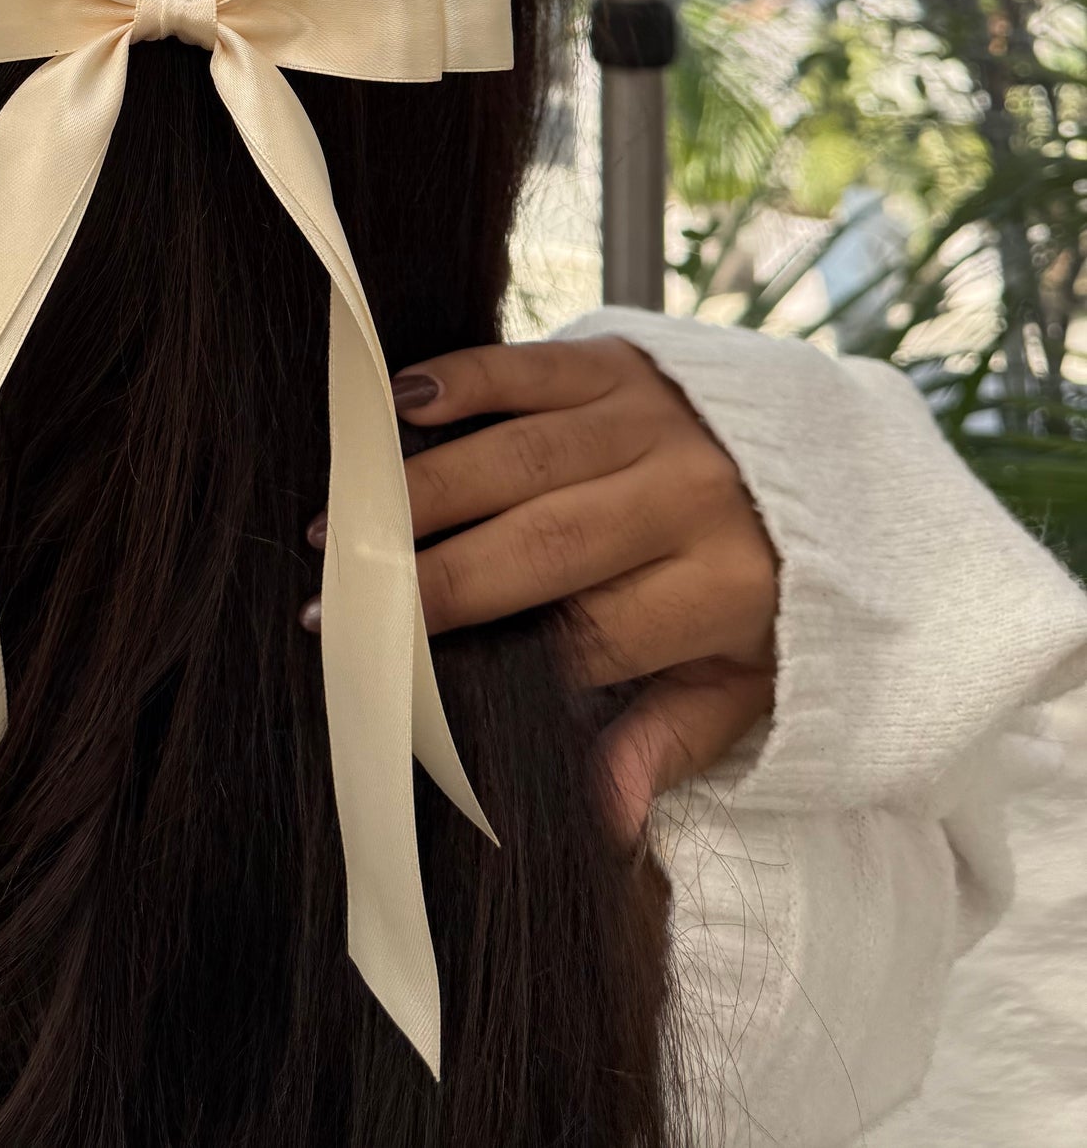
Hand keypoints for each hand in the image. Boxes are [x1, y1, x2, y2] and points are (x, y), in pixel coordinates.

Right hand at [308, 336, 777, 837]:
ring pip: (517, 455)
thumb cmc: (774, 598)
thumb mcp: (748, 686)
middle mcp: (688, 497)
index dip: (485, 656)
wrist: (842, 472)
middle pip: (538, 543)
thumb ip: (672, 742)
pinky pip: (530, 367)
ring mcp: (653, 420)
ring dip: (417, 488)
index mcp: (720, 591)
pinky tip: (395, 403)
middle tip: (337, 601)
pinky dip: (461, 380)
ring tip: (339, 520)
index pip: (584, 634)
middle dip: (427, 576)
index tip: (396, 678)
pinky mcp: (625, 361)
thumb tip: (606, 818)